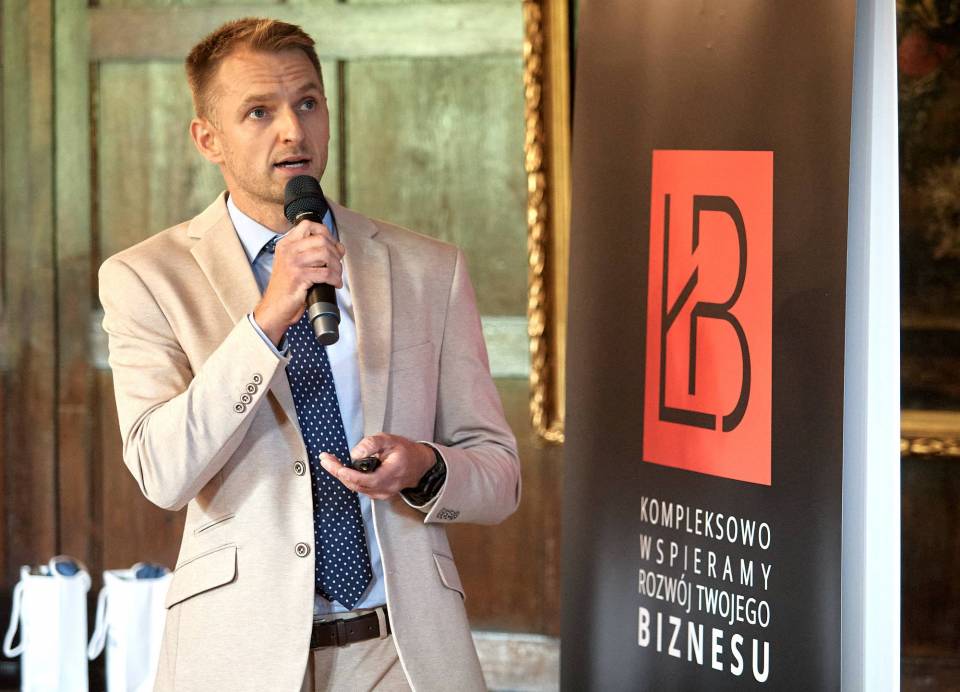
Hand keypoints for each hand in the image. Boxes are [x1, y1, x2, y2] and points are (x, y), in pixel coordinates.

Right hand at [252, 219, 344, 344]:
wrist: (274, 309)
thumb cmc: (287, 289)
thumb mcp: (296, 266)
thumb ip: (314, 253)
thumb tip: (339, 248)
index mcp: (286, 244)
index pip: (308, 225)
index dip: (326, 233)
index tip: (333, 245)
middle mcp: (288, 250)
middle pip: (321, 239)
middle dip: (335, 252)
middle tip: (337, 264)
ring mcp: (292, 262)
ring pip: (325, 254)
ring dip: (337, 266)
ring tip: (337, 275)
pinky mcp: (298, 276)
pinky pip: (325, 272)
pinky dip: (335, 279)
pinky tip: (335, 284)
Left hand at [319, 433, 436, 500]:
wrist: (418, 465)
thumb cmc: (405, 451)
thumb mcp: (391, 440)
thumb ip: (372, 444)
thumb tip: (355, 454)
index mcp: (392, 474)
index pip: (367, 479)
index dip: (349, 474)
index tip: (335, 465)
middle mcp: (386, 488)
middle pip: (357, 485)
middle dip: (338, 472)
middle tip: (325, 459)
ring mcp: (382, 494)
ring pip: (356, 488)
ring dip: (341, 475)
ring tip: (329, 462)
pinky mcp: (377, 494)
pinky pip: (359, 488)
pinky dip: (348, 479)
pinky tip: (340, 469)